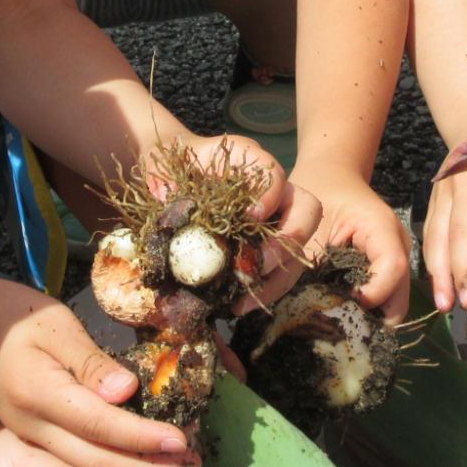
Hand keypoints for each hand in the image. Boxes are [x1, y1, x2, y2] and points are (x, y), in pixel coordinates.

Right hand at [0, 277, 193, 466]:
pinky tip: (138, 461)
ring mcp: (30, 438)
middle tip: (189, 462)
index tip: (181, 441)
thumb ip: (90, 362)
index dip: (143, 438)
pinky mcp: (33, 440)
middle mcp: (32, 428)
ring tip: (173, 466)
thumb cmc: (13, 317)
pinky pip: (75, 462)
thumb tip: (127, 392)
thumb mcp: (55, 325)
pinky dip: (110, 466)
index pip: (100, 426)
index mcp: (39, 395)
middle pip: (95, 461)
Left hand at [162, 132, 321, 301]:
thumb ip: (161, 175)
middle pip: (306, 211)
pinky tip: (237, 305)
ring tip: (244, 301)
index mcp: (249, 160)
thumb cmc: (173, 168)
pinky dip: (264, 290)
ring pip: (298, 249)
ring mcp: (276, 220)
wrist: (175, 181)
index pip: (274, 172)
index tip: (250, 218)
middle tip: (259, 264)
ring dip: (277, 278)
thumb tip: (164, 194)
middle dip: (288, 242)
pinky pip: (281, 271)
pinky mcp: (269, 247)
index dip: (269, 195)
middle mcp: (273, 190)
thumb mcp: (162, 164)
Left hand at [291, 163, 413, 321]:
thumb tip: (302, 311)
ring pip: (393, 305)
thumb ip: (308, 265)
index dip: (371, 294)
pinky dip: (364, 312)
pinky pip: (384, 300)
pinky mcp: (388, 270)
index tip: (338, 303)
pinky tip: (339, 313)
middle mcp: (399, 246)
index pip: (392, 267)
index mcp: (382, 227)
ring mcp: (397, 259)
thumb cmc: (315, 193)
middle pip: (399, 298)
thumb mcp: (307, 226)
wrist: (329, 176)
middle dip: (370, 319)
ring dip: (366, 318)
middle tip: (335, 327)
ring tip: (334, 322)